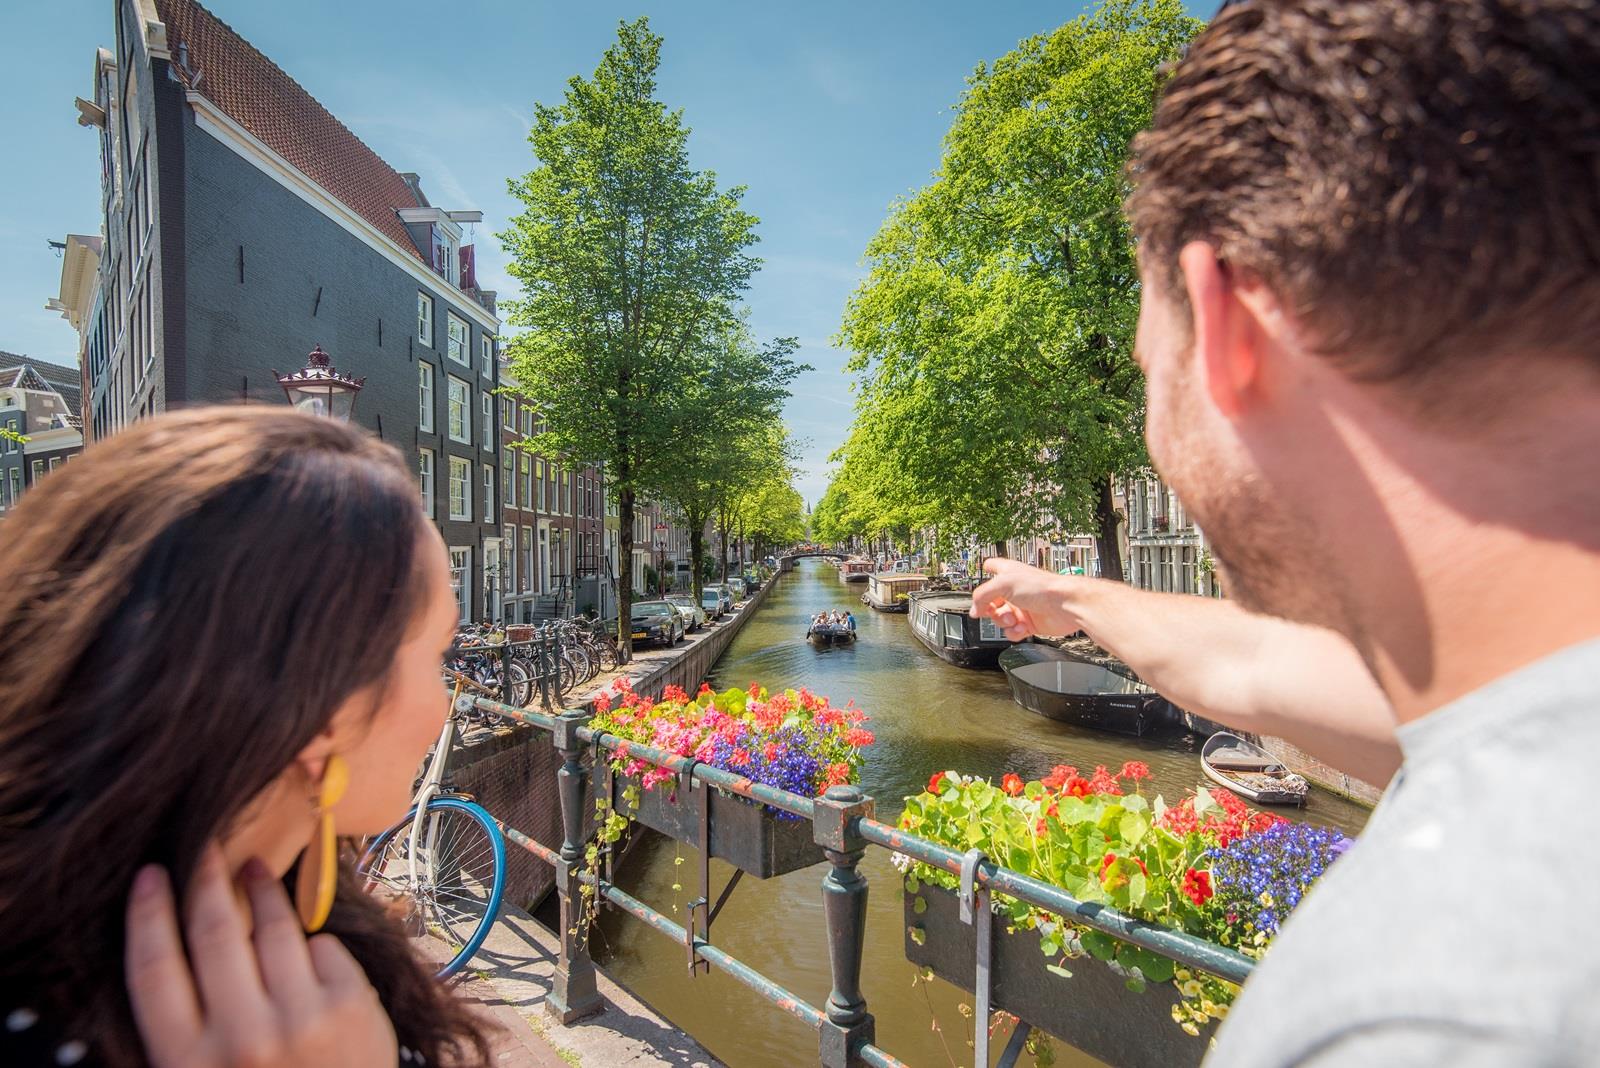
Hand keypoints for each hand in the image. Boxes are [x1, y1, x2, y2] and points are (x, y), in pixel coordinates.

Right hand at [126, 845, 397, 1067]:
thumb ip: (188, 1021)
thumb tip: (175, 937)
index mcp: (187, 1060)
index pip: (153, 969)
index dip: (148, 914)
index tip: (150, 874)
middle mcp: (241, 1038)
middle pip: (213, 932)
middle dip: (206, 880)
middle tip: (205, 848)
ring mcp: (300, 1019)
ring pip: (274, 928)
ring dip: (261, 892)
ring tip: (254, 869)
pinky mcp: (349, 1007)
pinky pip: (322, 948)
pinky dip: (313, 946)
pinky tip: (306, 944)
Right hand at [970, 558, 1089, 639]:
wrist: (1065, 605)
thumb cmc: (1043, 588)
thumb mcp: (1003, 584)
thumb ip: (982, 596)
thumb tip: (974, 609)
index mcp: (1008, 574)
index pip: (992, 568)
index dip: (983, 574)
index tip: (978, 584)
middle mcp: (1015, 590)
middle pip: (991, 601)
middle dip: (990, 609)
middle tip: (994, 611)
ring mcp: (1022, 607)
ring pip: (1001, 619)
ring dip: (1003, 622)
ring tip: (1013, 620)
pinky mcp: (1029, 623)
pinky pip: (1013, 631)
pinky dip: (1014, 632)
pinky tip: (1021, 628)